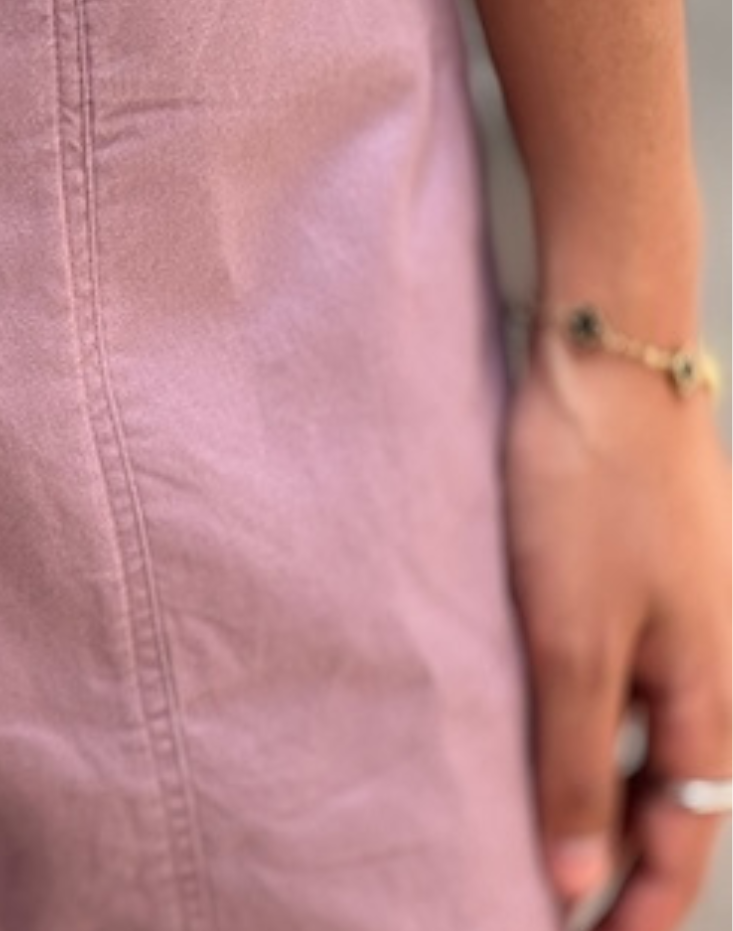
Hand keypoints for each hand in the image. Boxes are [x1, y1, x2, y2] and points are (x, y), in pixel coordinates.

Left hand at [503, 323, 731, 929]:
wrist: (606, 364)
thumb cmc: (591, 495)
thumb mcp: (573, 638)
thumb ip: (578, 756)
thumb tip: (576, 877)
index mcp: (708, 692)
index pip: (680, 834)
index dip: (636, 901)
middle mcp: (707, 659)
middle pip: (670, 786)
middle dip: (617, 848)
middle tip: (547, 886)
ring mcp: (681, 608)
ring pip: (645, 726)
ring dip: (598, 778)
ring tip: (534, 811)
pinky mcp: (644, 567)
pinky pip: (625, 665)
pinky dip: (587, 706)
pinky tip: (536, 705)